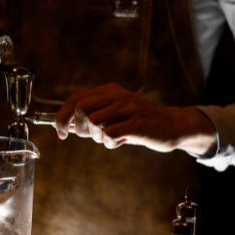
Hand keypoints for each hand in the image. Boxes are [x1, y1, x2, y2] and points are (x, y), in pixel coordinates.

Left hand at [55, 82, 216, 154]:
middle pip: (81, 108)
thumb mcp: (114, 115)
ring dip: (98, 137)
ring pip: (94, 122)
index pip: (76, 98)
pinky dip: (111, 143)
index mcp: (109, 90)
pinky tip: (122, 141)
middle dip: (79, 127)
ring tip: (113, 137)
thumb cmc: (138, 123)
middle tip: (91, 137)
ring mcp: (128, 108)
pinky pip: (110, 135)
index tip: (61, 133)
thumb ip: (92, 118)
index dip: (62, 117)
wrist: (173, 125)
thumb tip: (66, 126)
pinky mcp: (137, 123)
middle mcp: (117, 95)